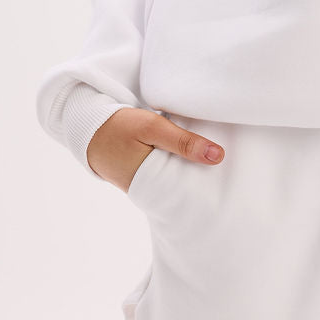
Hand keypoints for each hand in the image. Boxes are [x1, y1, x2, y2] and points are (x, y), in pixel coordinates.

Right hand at [86, 107, 225, 194]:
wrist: (88, 126)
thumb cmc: (119, 126)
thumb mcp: (153, 128)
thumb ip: (184, 142)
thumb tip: (219, 156)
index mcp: (152, 184)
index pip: (189, 193)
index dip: (209, 186)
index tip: (231, 179)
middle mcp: (150, 191)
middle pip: (185, 189)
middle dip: (204, 182)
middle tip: (230, 174)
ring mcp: (146, 185)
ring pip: (177, 181)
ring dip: (191, 172)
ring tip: (217, 167)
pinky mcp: (144, 176)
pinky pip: (168, 175)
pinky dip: (179, 167)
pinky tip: (195, 159)